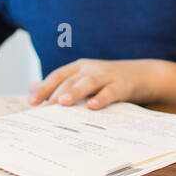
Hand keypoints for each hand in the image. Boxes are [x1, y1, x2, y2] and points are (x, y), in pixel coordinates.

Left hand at [28, 58, 156, 108]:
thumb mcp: (83, 79)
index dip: (44, 88)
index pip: (58, 75)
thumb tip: (31, 87)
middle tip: (44, 108)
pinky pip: (110, 92)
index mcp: (80, 67)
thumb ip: (59, 83)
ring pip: (88, 82)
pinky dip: (101, 98)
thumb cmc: (108, 80)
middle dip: (56, 93)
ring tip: (63, 102)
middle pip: (70, 80)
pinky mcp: (122, 85)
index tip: (31, 103)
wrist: (143, 75)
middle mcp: (92, 69)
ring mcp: (107, 76)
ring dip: (75, 92)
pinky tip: (93, 106)